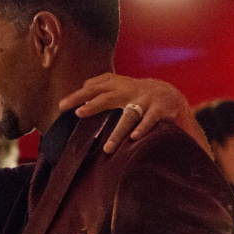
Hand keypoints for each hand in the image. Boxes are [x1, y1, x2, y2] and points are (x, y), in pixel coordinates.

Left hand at [59, 73, 206, 154]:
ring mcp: (145, 100)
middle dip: (93, 105)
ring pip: (129, 117)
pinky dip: (143, 128)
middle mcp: (130, 91)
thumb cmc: (137, 93)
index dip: (78, 95)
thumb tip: (80, 99)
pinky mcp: (159, 110)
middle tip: (78, 113)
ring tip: (108, 148)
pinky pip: (150, 120)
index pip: (94, 88)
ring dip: (118, 133)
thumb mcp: (119, 87)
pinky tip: (134, 138)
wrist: (170, 94)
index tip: (62, 106)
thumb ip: (101, 89)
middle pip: (108, 97)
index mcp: (118, 85)